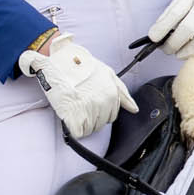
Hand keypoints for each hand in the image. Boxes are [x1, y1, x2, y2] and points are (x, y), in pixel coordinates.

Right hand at [16, 32, 137, 138]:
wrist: (60, 61)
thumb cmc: (82, 65)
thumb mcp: (107, 73)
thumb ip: (123, 93)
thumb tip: (134, 109)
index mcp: (112, 95)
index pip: (111, 117)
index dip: (99, 111)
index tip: (89, 102)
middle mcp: (103, 104)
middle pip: (100, 124)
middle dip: (90, 117)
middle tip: (80, 102)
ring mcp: (89, 111)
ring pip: (89, 130)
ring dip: (81, 122)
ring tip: (74, 105)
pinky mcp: (75, 117)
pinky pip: (78, 133)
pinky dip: (72, 127)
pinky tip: (69, 114)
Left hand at [147, 0, 193, 60]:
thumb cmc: (193, 1)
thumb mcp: (179, 1)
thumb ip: (168, 17)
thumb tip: (155, 37)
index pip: (175, 13)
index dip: (162, 28)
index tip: (153, 38)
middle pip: (189, 28)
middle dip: (174, 43)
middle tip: (167, 50)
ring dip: (190, 51)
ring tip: (180, 54)